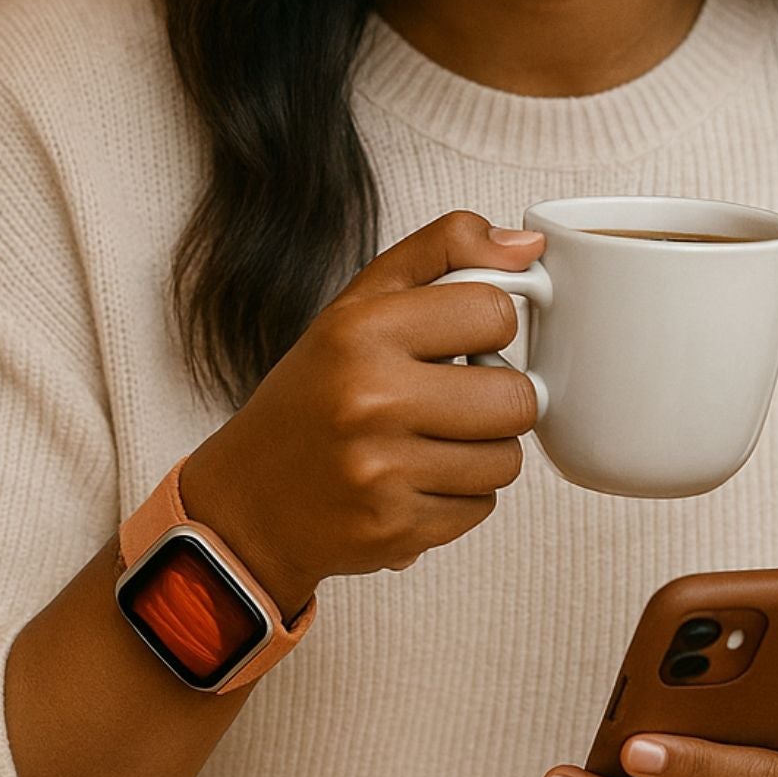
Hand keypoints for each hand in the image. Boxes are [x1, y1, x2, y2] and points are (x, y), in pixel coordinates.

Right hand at [181, 212, 544, 616]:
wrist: (248, 500)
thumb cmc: (317, 391)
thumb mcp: (362, 302)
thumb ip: (445, 251)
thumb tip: (529, 246)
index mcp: (362, 330)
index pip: (495, 312)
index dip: (490, 327)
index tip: (463, 339)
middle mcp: (369, 399)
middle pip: (517, 398)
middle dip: (498, 399)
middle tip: (454, 399)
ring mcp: (380, 471)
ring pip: (506, 459)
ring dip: (483, 452)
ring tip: (432, 441)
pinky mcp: (393, 529)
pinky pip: (481, 507)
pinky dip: (459, 497)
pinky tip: (415, 482)